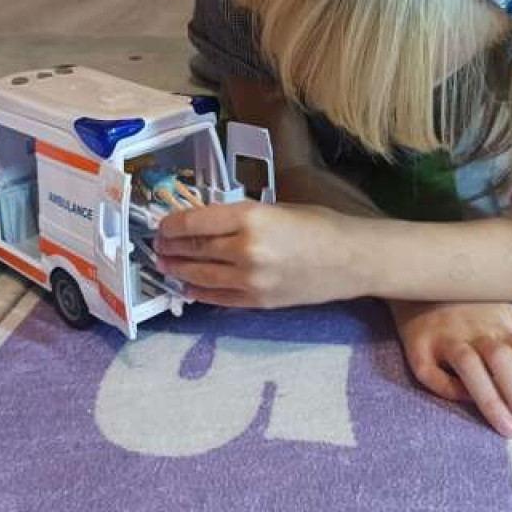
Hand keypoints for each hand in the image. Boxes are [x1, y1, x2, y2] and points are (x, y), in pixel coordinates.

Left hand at [155, 201, 359, 307]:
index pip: (194, 222)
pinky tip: (187, 287)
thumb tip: (206, 224)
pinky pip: (218, 298)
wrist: (353, 260)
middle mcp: (245, 248)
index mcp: (250, 216)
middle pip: (194, 249)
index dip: (171, 225)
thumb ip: (241, 216)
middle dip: (170, 247)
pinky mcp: (258, 302)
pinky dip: (199, 292)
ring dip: (178, 270)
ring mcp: (250, 279)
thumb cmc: (320, 225)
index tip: (162, 226)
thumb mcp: (276, 209)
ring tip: (165, 266)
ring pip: (200, 275)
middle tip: (158, 246)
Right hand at [392, 301, 511, 437]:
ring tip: (510, 430)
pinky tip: (466, 402)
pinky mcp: (417, 346)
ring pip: (469, 365)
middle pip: (502, 359)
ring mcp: (444, 335)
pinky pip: (431, 372)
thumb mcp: (506, 315)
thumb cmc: (472, 311)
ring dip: (492, 400)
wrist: (421, 289)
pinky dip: (449, 389)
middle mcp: (474, 327)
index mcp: (501, 321)